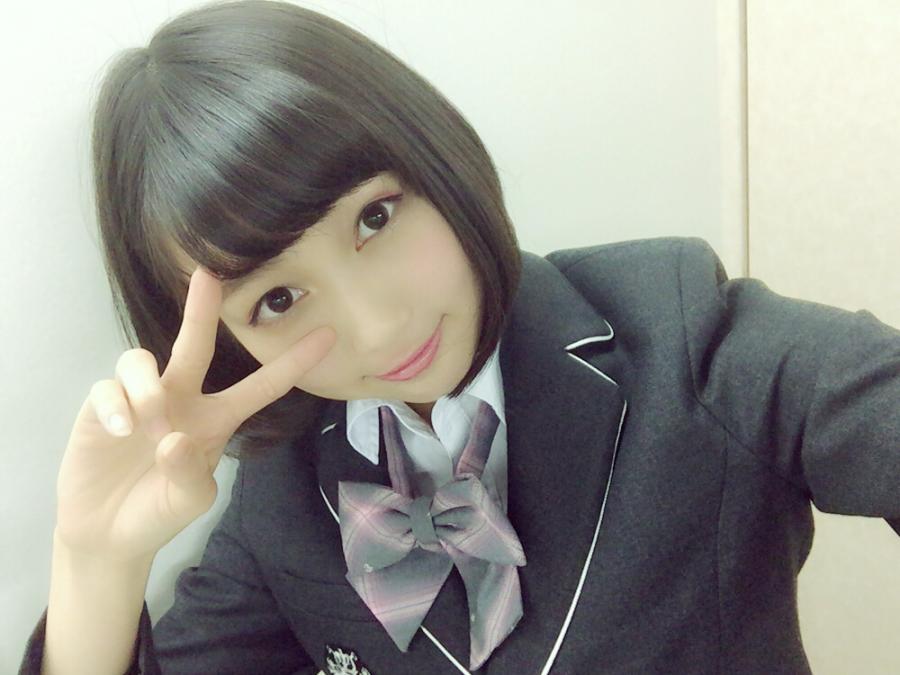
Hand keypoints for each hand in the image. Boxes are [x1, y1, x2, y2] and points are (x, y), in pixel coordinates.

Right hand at [54, 266, 335, 562]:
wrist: (108, 534)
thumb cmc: (158, 513)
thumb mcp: (188, 501)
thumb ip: (190, 474)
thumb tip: (176, 439)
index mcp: (216, 420)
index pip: (261, 387)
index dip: (292, 363)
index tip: (329, 337)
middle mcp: (181, 399)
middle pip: (195, 344)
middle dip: (201, 309)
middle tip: (207, 276)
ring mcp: (139, 401)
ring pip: (142, 360)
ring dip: (148, 387)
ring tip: (152, 424)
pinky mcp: (101, 408)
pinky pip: (108, 387)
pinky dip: (116, 405)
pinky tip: (120, 432)